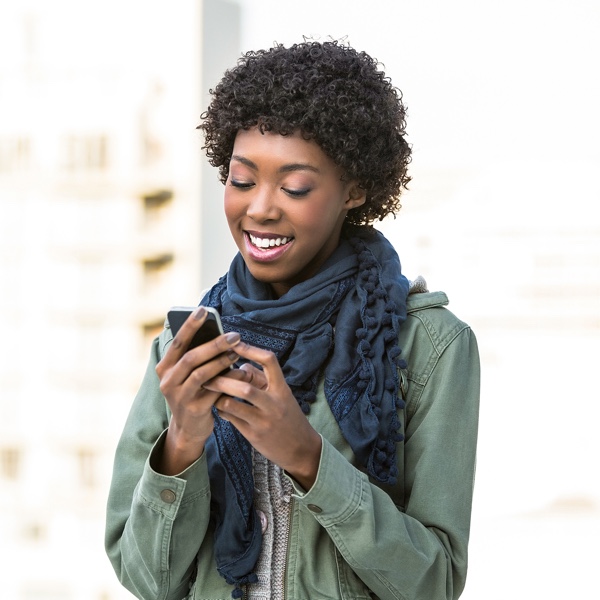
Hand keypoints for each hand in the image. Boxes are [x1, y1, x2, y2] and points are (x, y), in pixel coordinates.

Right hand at [154, 306, 241, 474]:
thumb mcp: (188, 374)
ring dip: (221, 361)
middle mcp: (167, 381)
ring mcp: (179, 396)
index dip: (189, 326)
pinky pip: (214, 390)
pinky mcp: (194, 409)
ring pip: (201, 374)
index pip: (177, 342)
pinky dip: (228, 380)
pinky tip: (241, 372)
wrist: (189, 428)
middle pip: (190, 357)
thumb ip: (196, 355)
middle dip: (213, 344)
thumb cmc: (193, 392)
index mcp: (164, 368)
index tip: (203, 310)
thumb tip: (218, 331)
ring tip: (237, 352)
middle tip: (234, 335)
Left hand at [203, 342, 321, 489]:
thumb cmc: (288, 416)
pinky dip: (221, 409)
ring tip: (210, 389)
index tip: (235, 344)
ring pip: (233, 404)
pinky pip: (231, 418)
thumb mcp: (282, 395)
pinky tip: (219, 405)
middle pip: (245, 386)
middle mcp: (274, 403)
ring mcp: (263, 420)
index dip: (251, 350)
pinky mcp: (253, 435)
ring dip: (218, 395)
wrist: (301, 449)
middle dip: (223, 379)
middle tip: (207, 372)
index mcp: (282, 388)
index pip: (269, 361)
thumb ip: (263, 380)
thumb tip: (241, 365)